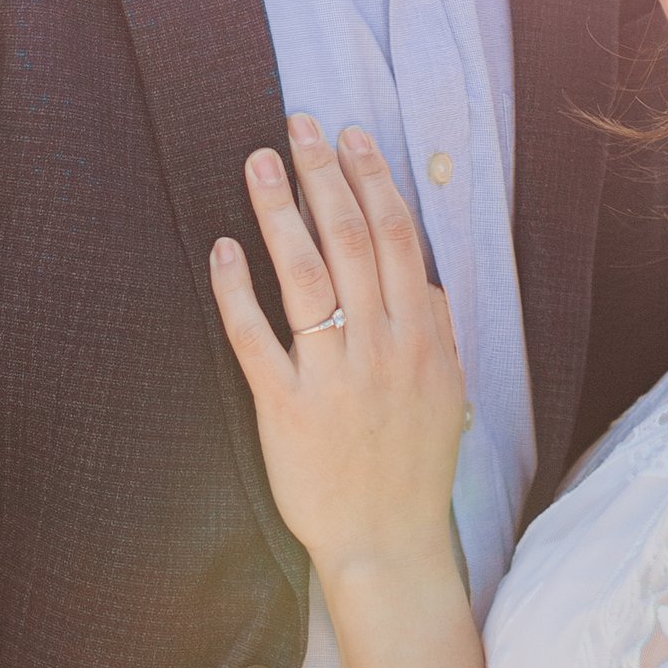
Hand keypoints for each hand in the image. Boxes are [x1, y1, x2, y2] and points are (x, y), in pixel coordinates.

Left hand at [210, 119, 468, 591]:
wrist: (387, 540)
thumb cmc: (412, 464)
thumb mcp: (445, 389)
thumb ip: (433, 327)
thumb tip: (416, 272)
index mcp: (420, 337)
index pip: (396, 239)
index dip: (372, 181)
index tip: (351, 136)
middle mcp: (380, 347)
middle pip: (351, 241)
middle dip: (325, 176)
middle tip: (299, 126)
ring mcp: (333, 375)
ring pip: (305, 276)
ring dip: (281, 212)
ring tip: (258, 163)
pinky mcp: (288, 407)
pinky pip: (257, 338)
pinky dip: (237, 291)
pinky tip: (223, 249)